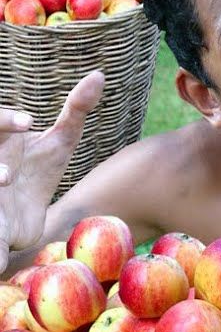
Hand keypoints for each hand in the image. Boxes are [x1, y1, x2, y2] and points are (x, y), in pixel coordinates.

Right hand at [0, 71, 103, 273]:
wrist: (19, 216)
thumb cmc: (33, 171)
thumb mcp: (56, 142)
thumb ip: (74, 110)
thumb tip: (99, 75)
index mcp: (0, 145)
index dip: (5, 121)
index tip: (31, 122)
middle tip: (6, 171)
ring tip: (4, 186)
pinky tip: (1, 255)